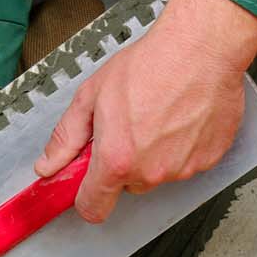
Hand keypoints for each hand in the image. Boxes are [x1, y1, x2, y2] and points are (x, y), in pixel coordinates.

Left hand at [34, 0, 256, 222]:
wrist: (203, 47)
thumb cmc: (152, 63)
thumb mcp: (92, 94)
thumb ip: (66, 137)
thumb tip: (48, 164)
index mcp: (117, 159)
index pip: (94, 209)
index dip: (87, 198)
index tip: (87, 186)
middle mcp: (151, 172)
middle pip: (128, 187)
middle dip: (123, 163)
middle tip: (129, 126)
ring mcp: (183, 169)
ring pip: (158, 174)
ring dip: (154, 154)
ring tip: (159, 115)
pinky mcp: (208, 160)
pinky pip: (186, 163)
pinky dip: (182, 147)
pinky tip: (181, 118)